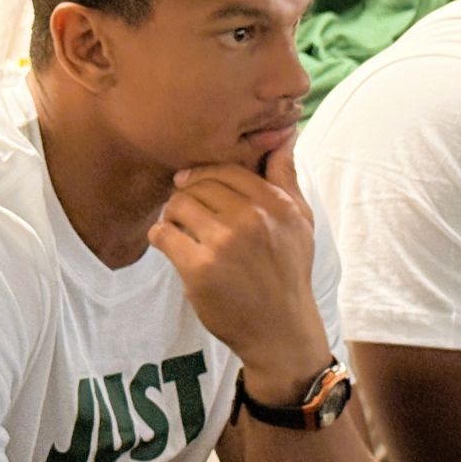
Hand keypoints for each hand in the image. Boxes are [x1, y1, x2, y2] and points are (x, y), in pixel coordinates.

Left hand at [150, 136, 329, 404]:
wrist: (280, 331)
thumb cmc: (288, 271)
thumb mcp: (299, 221)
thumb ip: (286, 175)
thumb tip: (285, 131)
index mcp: (275, 203)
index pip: (225, 168)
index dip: (204, 174)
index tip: (193, 184)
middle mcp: (252, 220)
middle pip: (198, 184)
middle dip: (186, 194)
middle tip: (185, 210)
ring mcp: (224, 245)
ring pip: (178, 205)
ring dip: (173, 216)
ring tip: (180, 229)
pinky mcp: (199, 270)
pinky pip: (163, 235)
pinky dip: (161, 237)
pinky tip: (171, 246)